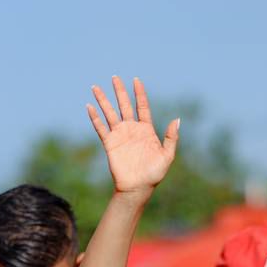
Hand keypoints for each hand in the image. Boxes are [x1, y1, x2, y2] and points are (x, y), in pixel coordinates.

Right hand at [88, 76, 178, 194]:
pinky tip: (89, 107)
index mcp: (146, 130)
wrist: (138, 188)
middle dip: (120, 91)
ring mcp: (120, 135)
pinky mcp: (110, 144)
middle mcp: (132, 129)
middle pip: (125, 105)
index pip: (142, 106)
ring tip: (95, 88)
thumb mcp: (167, 156)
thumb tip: (177, 119)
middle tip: (114, 77)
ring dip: (103, 101)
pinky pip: (101, 128)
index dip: (139, 93)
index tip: (136, 80)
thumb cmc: (154, 174)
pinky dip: (94, 118)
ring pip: (110, 113)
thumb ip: (171, 138)